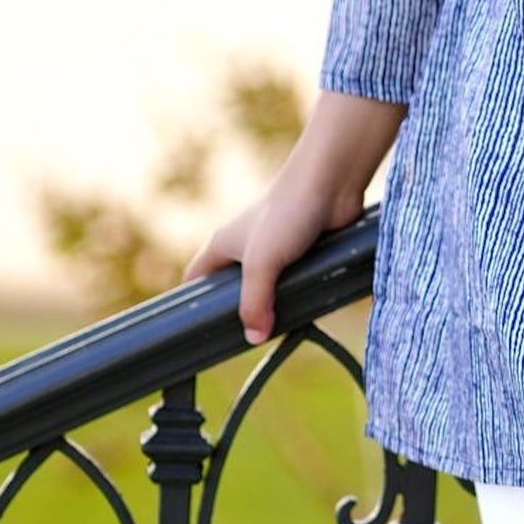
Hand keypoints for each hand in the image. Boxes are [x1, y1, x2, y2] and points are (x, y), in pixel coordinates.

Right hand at [183, 167, 366, 344]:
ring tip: (280, 328)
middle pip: (231, 289)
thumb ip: (254, 302)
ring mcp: (274, 250)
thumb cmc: (287, 212)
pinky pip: (293, 281)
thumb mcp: (261, 263)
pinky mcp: (301, 251)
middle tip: (246, 339)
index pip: (195, 279)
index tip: (199, 331)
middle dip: (239, 312)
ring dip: (273, 306)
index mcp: (222, 245)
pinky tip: (307, 307)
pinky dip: (297, 294)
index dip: (193, 304)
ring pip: (266, 288)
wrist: (330, 183)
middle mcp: (245, 247)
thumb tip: (254, 337)